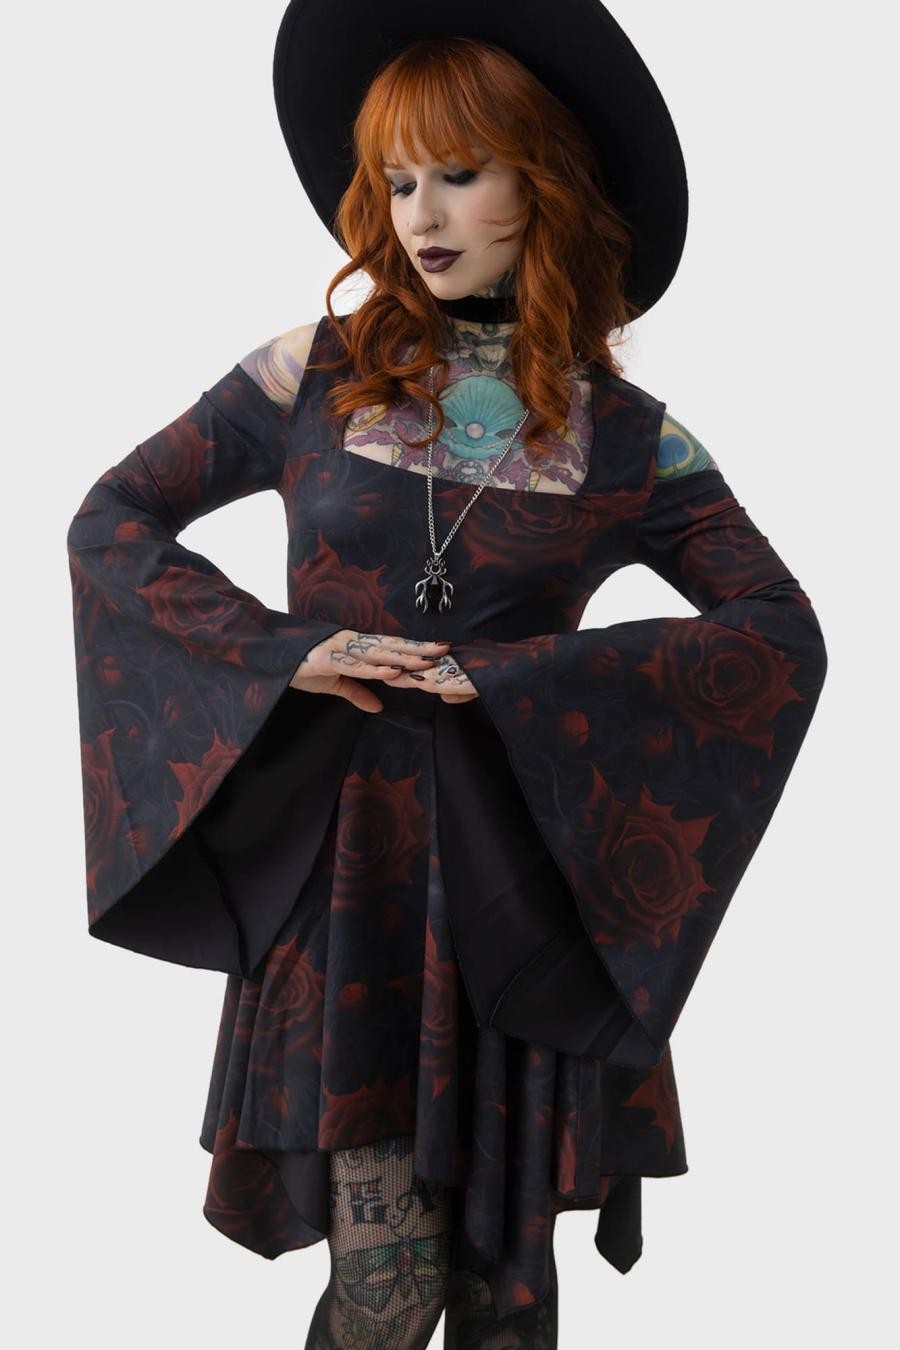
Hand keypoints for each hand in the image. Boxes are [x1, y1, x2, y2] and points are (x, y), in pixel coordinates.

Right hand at [289, 629, 470, 712]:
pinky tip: (395, 669)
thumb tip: (379, 706)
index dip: (414, 648)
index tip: (439, 650)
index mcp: (355, 647)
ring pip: (379, 653)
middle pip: (392, 646)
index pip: (391, 647)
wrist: (269, 658)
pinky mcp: (327, 660)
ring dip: (405, 656)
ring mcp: (341, 650)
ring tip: (429, 659)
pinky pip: (357, 665)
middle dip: (419, 648)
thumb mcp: (332, 683)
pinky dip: (376, 667)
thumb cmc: (299, 667)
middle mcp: (352, 644)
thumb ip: (357, 693)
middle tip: (447, 649)